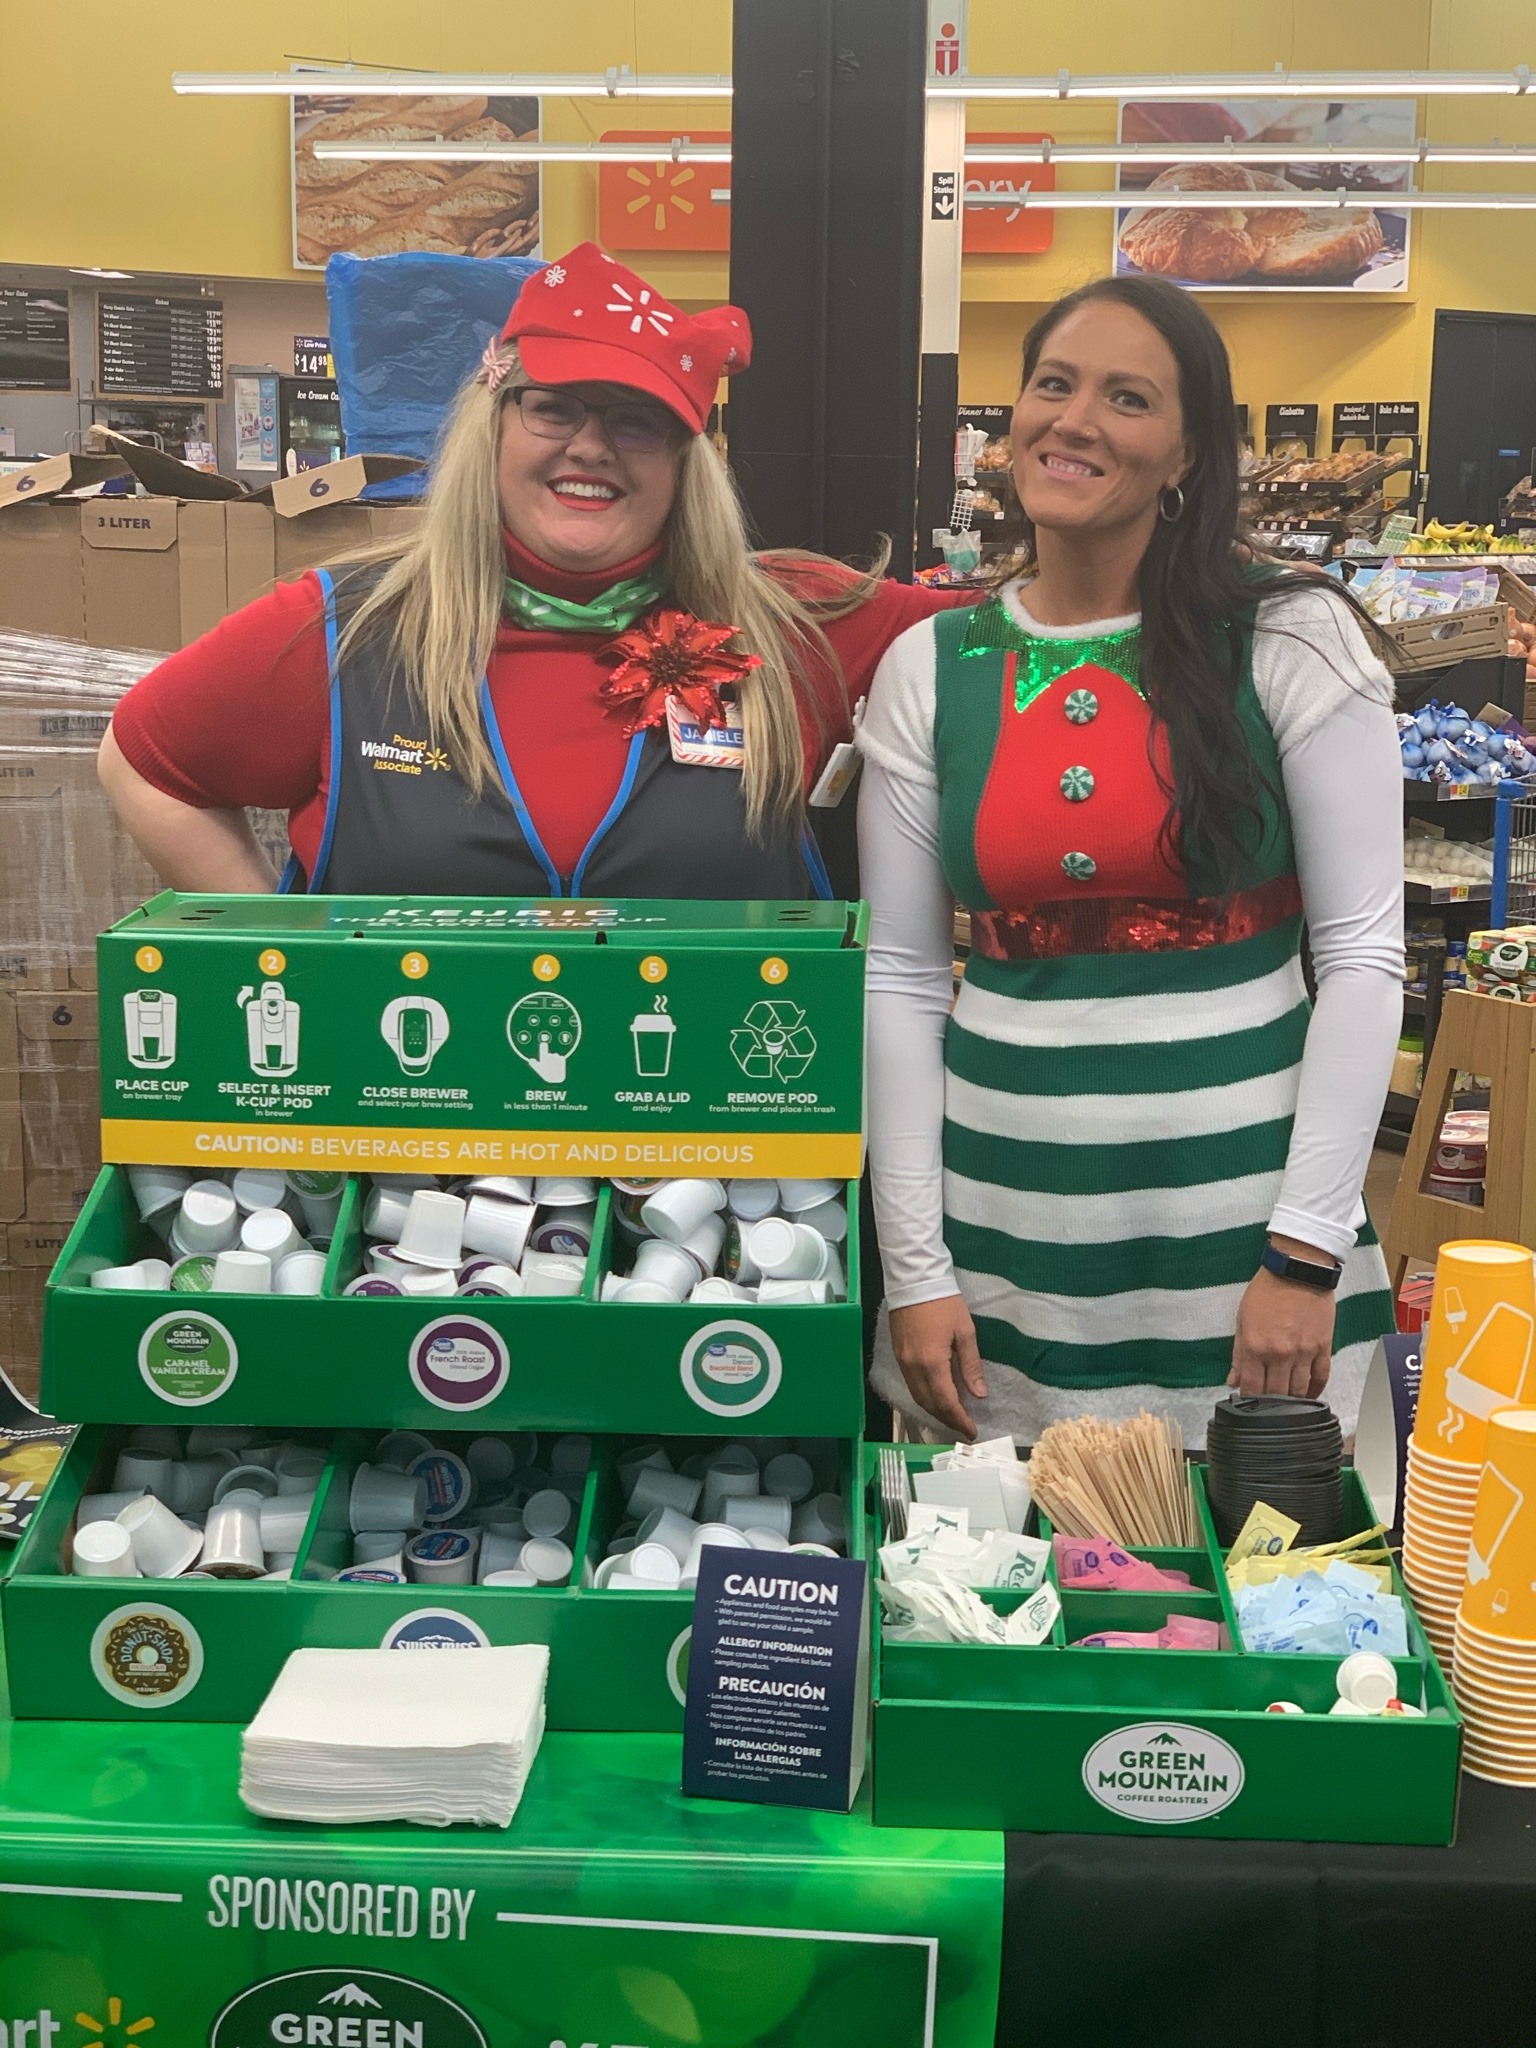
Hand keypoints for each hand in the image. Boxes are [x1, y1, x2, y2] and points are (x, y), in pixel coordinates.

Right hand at [889, 1296, 986, 1439]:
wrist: (914, 1280)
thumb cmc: (944, 1303)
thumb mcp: (965, 1331)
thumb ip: (971, 1365)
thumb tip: (979, 1394)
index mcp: (932, 1363)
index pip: (947, 1402)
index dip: (960, 1420)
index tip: (972, 1432)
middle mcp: (914, 1368)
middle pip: (930, 1404)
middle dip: (948, 1419)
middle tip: (965, 1428)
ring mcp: (902, 1362)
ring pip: (918, 1397)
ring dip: (935, 1411)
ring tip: (953, 1417)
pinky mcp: (898, 1355)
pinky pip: (911, 1386)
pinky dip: (925, 1397)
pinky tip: (937, 1397)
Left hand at [1227, 1237, 1337, 1398]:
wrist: (1298, 1270)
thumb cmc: (1266, 1291)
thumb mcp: (1242, 1319)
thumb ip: (1238, 1354)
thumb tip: (1233, 1380)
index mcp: (1257, 1348)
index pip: (1252, 1389)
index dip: (1250, 1401)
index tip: (1249, 1406)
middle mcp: (1281, 1354)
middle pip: (1277, 1395)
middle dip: (1270, 1406)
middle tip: (1268, 1406)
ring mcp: (1305, 1352)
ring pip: (1300, 1391)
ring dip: (1293, 1402)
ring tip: (1287, 1405)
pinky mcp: (1324, 1347)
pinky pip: (1322, 1377)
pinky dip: (1315, 1391)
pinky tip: (1309, 1396)